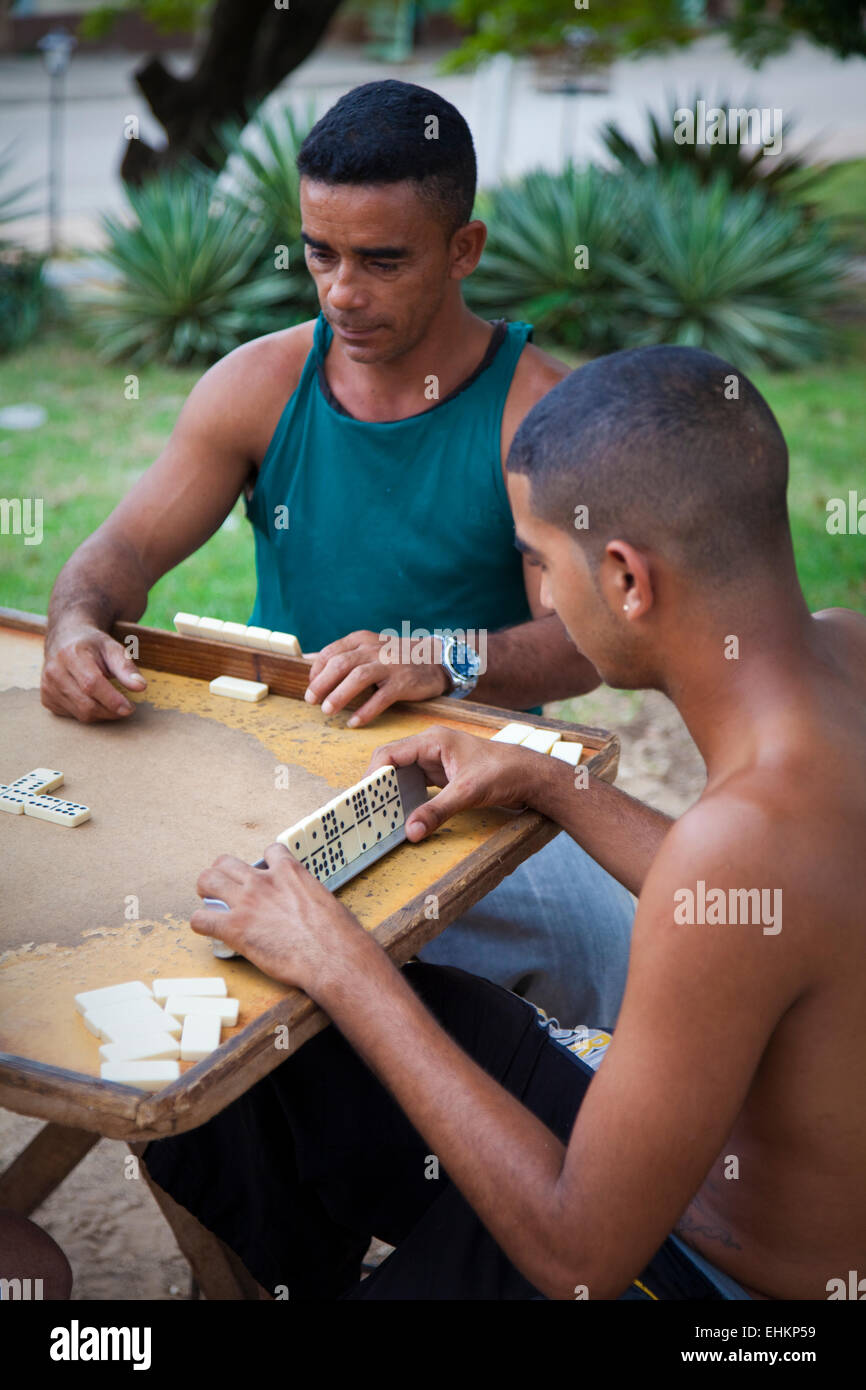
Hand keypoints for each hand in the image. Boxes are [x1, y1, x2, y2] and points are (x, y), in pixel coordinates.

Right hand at [41, 623, 146, 720]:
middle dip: (110, 711)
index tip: (130, 708)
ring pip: (80, 714)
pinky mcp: (46, 699)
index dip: (112, 700)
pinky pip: (72, 716)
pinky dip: (88, 712)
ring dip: (101, 713)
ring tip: (111, 701)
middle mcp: (54, 671)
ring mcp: (47, 687)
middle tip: (126, 707)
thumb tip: (140, 687)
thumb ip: (126, 667)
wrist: (64, 639)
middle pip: (86, 704)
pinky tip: (92, 699)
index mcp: (71, 655)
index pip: (92, 684)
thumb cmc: (92, 645)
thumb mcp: (113, 648)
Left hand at [192, 842, 366, 993]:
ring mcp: (246, 903)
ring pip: (208, 880)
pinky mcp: (234, 928)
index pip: (271, 851)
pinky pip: (201, 920)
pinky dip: (201, 923)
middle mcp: (263, 882)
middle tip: (224, 887)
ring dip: (205, 889)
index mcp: (290, 872)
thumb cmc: (338, 935)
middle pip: (227, 862)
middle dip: (222, 872)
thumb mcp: (326, 901)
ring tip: (208, 900)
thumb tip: (309, 908)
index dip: (265, 862)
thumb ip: (309, 896)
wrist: (332, 957)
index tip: (264, 874)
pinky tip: (207, 929)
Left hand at [304, 629, 447, 726]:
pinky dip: (365, 712)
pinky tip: (354, 722)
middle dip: (322, 683)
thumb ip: (341, 653)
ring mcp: (389, 665)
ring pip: (358, 678)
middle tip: (310, 701)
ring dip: (339, 695)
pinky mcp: (403, 682)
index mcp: (362, 640)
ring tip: (327, 711)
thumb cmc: (395, 657)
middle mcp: (374, 649)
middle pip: (341, 664)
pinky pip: (380, 698)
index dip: (316, 671)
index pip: (331, 652)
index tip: (310, 687)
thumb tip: (306, 659)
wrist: (436, 659)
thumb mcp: (368, 647)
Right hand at [368, 725, 537, 840]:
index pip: (390, 753)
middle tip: (365, 809)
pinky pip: (416, 784)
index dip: (372, 774)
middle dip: (378, 785)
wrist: (530, 775)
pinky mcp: (443, 775)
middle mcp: (431, 747)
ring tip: (378, 814)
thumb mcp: (468, 793)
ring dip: (391, 793)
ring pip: (403, 775)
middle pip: (392, 763)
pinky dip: (407, 798)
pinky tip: (401, 813)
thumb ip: (437, 811)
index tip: (362, 797)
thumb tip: (411, 831)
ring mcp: (437, 760)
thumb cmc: (503, 772)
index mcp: (433, 740)